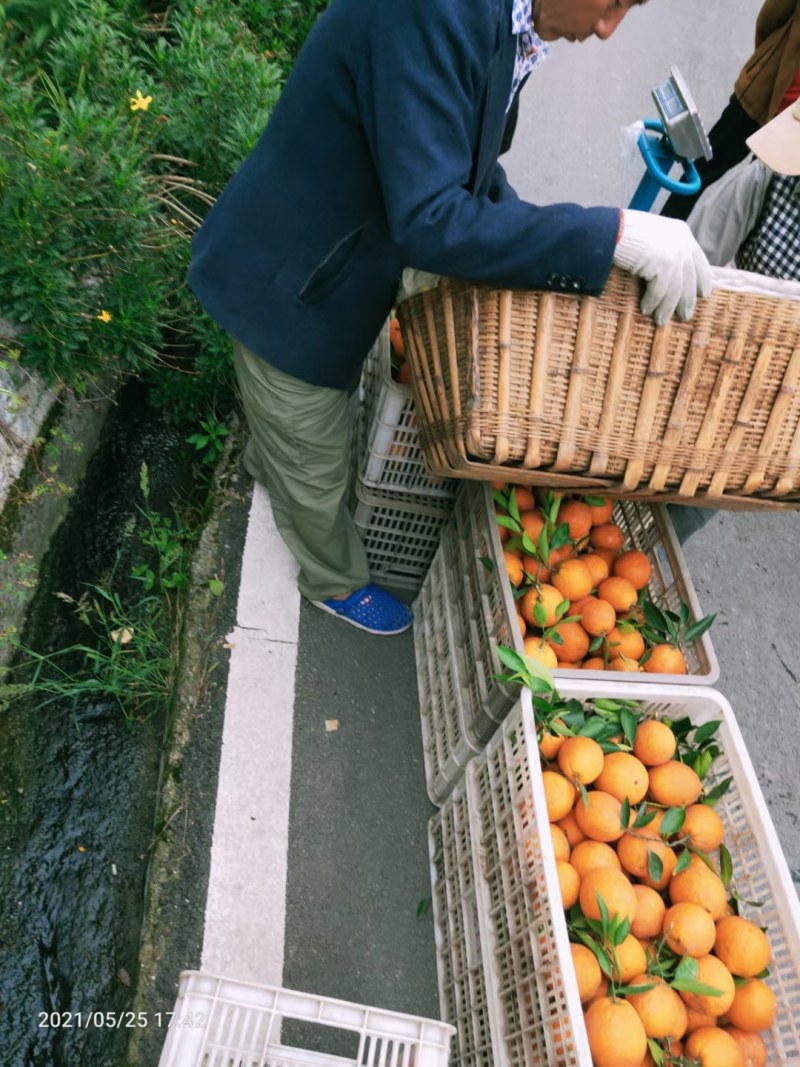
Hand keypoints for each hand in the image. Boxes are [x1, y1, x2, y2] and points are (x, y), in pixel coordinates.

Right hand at [612, 210, 711, 325]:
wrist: (613, 229)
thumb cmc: (627, 232)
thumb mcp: (653, 236)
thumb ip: (665, 248)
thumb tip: (669, 272)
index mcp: (682, 234)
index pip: (699, 260)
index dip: (703, 279)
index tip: (704, 294)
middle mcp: (682, 244)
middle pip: (689, 279)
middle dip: (687, 300)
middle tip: (685, 316)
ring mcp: (674, 255)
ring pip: (675, 290)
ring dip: (667, 308)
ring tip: (661, 320)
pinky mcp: (662, 266)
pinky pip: (659, 292)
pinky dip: (652, 303)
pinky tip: (645, 310)